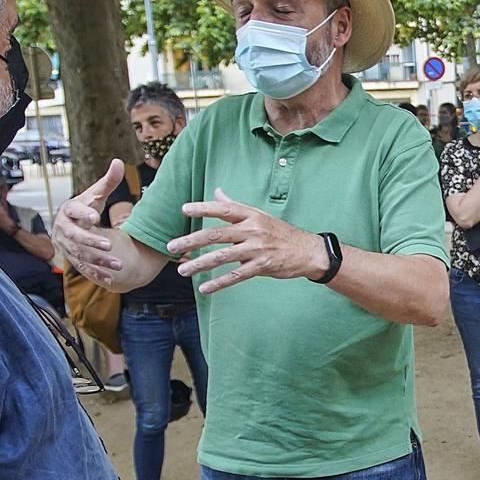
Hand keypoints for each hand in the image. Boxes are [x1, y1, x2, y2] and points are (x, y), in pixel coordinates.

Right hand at [55, 160, 126, 283]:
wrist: (70, 225)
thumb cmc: (86, 207)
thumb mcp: (96, 194)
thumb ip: (108, 182)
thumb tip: (119, 162)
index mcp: (69, 210)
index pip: (74, 210)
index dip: (84, 213)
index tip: (96, 217)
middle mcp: (64, 229)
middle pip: (76, 237)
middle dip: (92, 241)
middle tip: (110, 245)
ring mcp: (67, 246)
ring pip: (81, 255)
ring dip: (99, 260)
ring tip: (118, 264)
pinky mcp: (72, 259)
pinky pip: (84, 268)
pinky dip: (97, 273)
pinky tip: (111, 278)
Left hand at [169, 189, 324, 294]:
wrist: (308, 251)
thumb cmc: (280, 232)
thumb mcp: (259, 215)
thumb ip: (235, 206)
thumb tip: (217, 192)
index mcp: (251, 215)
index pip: (223, 209)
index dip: (204, 208)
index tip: (184, 209)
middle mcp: (252, 230)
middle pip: (216, 234)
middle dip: (191, 241)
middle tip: (171, 246)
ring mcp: (257, 249)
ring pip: (223, 256)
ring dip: (200, 264)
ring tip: (183, 270)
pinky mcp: (262, 266)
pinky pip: (236, 275)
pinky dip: (219, 282)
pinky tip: (204, 287)